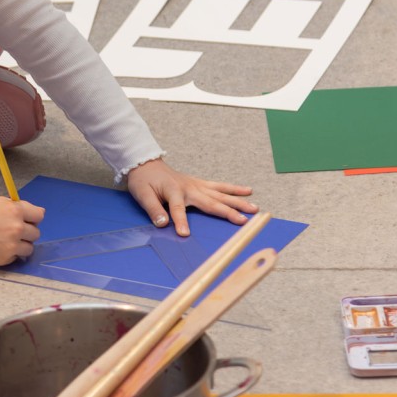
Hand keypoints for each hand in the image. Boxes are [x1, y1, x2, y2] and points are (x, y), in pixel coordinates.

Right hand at [0, 197, 44, 264]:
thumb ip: (18, 207)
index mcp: (16, 211)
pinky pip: (15, 257)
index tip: (26, 220)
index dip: (33, 218)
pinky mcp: (5, 258)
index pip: (39, 216)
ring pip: (29, 248)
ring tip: (7, 242)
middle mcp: (17, 228)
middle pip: (35, 233)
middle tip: (13, 231)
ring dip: (21, 245)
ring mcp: (12, 245)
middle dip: (27, 232)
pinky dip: (10, 254)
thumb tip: (39, 212)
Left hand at [126, 158, 256, 237]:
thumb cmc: (143, 180)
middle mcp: (189, 187)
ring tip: (254, 208)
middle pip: (210, 201)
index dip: (181, 221)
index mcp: (173, 191)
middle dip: (227, 212)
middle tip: (243, 221)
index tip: (184, 234)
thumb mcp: (142, 194)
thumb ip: (153, 209)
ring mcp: (196, 185)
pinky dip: (233, 188)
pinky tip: (248, 190)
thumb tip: (162, 223)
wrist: (145, 163)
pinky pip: (219, 186)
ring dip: (237, 201)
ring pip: (220, 194)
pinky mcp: (199, 183)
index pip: (177, 209)